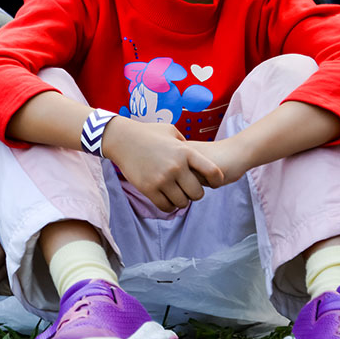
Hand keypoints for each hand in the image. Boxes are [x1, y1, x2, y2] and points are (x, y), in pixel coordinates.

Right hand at [102, 118, 234, 211]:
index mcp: (185, 152)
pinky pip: (166, 206)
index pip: (213, 172)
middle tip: (189, 190)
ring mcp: (162, 179)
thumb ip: (186, 144)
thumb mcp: (171, 132)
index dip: (217, 181)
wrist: (122, 139)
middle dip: (195, 194)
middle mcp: (176, 167)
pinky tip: (167, 199)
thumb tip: (196, 157)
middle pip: (197, 193)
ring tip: (177, 194)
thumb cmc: (148, 133)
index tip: (214, 183)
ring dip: (181, 201)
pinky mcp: (148, 188)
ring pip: (182, 203)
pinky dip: (169, 206)